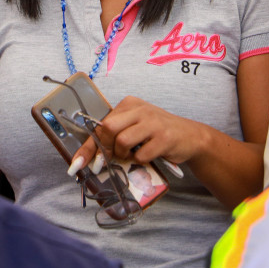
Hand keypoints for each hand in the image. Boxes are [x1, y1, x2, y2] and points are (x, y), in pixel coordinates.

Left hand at [68, 96, 208, 174]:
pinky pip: (140, 155)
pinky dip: (140, 161)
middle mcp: (140, 109)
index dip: (88, 145)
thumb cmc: (158, 133)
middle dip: (104, 149)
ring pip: (122, 142)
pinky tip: (148, 156)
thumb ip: (117, 133)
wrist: (191, 137)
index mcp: (130, 104)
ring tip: (133, 155)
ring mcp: (153, 123)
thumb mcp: (136, 125)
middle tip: (110, 159)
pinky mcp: (164, 138)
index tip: (77, 163)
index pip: (101, 123)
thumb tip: (91, 155)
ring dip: (123, 155)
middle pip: (108, 128)